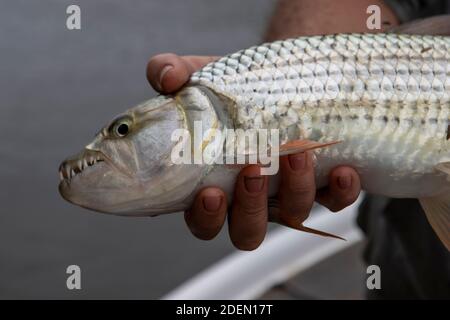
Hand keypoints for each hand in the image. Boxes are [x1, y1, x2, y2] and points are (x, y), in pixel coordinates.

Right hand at [147, 54, 360, 249]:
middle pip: (247, 231)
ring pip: (292, 216)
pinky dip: (341, 193)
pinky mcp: (321, 185)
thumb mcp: (198, 76)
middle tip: (252, 170)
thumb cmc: (230, 89)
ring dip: (296, 191)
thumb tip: (166, 77)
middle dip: (251, 208)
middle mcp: (249, 200)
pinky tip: (343, 170)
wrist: (275, 80)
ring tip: (296, 152)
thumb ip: (171, 73)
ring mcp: (286, 196)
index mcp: (212, 187)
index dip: (206, 217)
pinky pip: (334, 202)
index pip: (202, 220)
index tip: (209, 193)